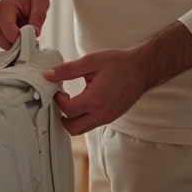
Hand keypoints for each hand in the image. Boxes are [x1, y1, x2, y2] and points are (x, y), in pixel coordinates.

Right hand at [0, 0, 57, 48]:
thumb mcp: (41, 2)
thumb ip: (38, 17)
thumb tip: (34, 34)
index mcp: (5, 5)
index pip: (7, 27)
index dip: (19, 38)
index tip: (32, 39)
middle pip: (0, 37)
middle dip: (15, 44)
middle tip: (31, 42)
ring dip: (13, 45)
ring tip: (27, 40)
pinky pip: (2, 41)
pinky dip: (12, 44)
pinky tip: (23, 39)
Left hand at [43, 22, 191, 135]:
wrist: (142, 69)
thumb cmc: (119, 64)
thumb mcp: (90, 62)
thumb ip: (67, 70)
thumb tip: (48, 74)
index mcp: (94, 100)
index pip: (67, 110)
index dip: (58, 100)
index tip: (58, 90)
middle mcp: (101, 114)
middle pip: (72, 128)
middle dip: (62, 116)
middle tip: (62, 100)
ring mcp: (107, 118)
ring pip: (82, 129)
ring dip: (72, 119)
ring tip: (71, 101)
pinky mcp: (111, 117)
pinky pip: (92, 125)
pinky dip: (83, 118)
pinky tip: (82, 103)